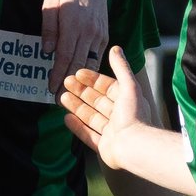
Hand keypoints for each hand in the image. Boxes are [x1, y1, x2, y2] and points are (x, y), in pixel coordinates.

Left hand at [39, 0, 108, 94]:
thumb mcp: (50, 3)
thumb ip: (48, 28)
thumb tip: (46, 51)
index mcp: (72, 24)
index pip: (64, 55)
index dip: (58, 74)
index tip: (51, 88)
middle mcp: (88, 32)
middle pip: (78, 64)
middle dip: (68, 84)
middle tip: (58, 101)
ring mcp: (98, 35)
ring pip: (89, 63)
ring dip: (79, 81)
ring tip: (69, 95)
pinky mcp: (104, 36)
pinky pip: (96, 57)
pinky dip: (89, 70)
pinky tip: (81, 80)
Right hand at [60, 46, 147, 168]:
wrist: (134, 146)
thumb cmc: (133, 115)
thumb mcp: (128, 86)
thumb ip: (121, 67)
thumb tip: (116, 48)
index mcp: (127, 101)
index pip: (107, 87)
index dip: (92, 79)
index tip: (77, 73)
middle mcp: (119, 116)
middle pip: (97, 101)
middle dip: (81, 92)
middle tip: (65, 83)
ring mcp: (111, 132)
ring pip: (91, 117)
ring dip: (76, 107)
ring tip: (61, 97)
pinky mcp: (104, 146)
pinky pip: (88, 135)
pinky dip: (77, 127)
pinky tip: (66, 118)